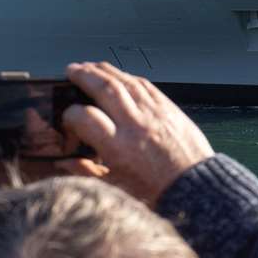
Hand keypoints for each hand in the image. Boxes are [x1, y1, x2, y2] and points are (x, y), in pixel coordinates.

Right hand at [60, 62, 214, 205]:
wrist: (193, 186)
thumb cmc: (154, 190)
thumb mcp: (114, 187)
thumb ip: (85, 171)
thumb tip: (65, 162)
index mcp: (118, 148)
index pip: (85, 117)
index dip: (70, 114)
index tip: (68, 117)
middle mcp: (135, 125)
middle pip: (105, 88)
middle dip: (84, 75)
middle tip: (71, 70)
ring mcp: (154, 113)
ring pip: (125, 81)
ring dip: (103, 70)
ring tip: (89, 66)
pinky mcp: (168, 107)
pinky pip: (144, 84)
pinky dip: (127, 77)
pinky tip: (118, 76)